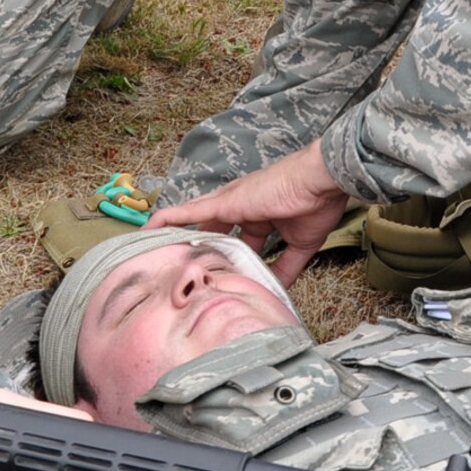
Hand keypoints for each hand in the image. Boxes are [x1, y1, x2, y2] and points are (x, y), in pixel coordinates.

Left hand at [148, 141, 352, 284]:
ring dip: (175, 235)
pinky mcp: (224, 202)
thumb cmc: (317, 204)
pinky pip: (188, 212)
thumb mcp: (300, 244)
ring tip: (152, 250)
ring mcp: (229, 203)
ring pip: (193, 221)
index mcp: (258, 216)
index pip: (234, 239)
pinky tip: (150, 230)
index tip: (211, 272)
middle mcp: (239, 207)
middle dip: (194, 247)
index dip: (222, 255)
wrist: (321, 181)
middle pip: (209, 230)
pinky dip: (168, 220)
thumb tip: (277, 289)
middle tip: (175, 265)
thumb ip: (286, 267)